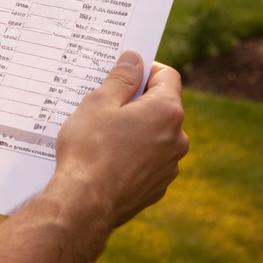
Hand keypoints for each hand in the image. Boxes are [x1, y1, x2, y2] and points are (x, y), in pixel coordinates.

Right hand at [53, 52, 188, 228]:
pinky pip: (148, 159)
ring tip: (101, 133)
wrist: (84, 203)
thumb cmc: (90, 148)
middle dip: (136, 100)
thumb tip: (135, 59)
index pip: (167, 76)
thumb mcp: (99, 102)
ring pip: (155, 134)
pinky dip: (132, 153)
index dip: (145, 69)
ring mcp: (169, 166)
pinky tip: (106, 157)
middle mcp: (177, 139)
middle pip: (161, 106)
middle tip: (104, 103)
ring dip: (135, 128)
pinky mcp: (156, 187)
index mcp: (167, 112)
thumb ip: (121, 78)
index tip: (122, 74)